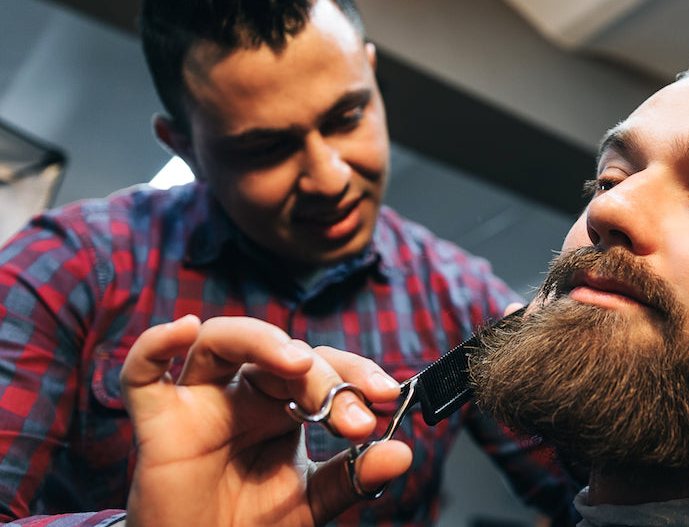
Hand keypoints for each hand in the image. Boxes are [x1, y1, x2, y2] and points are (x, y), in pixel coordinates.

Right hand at [121, 315, 411, 526]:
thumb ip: (353, 476)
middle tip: (355, 419)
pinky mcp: (157, 423)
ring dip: (261, 342)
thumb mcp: (312, 502)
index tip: (389, 396)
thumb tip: (402, 452)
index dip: (356, 373)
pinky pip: (142, 373)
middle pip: (280, 354)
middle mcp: (241, 393)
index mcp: (281, 404)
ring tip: (299, 362)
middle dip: (323, 378)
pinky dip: (155, 344)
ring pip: (221, 341)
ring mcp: (198, 402)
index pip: (322, 366)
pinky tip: (183, 329)